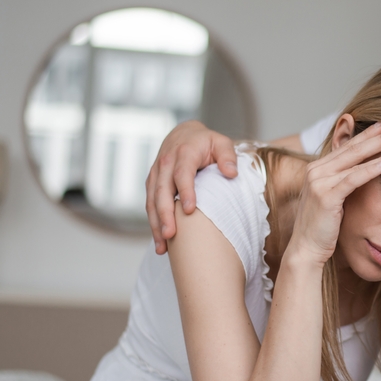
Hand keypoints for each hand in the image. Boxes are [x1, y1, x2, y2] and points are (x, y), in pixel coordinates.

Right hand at [146, 121, 236, 254]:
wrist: (183, 134)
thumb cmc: (205, 142)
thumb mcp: (221, 142)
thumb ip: (228, 156)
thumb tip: (231, 173)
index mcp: (184, 153)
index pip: (182, 173)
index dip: (185, 191)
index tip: (189, 210)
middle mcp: (166, 163)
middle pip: (162, 190)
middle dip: (165, 214)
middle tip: (170, 235)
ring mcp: (156, 174)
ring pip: (152, 200)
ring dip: (156, 223)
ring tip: (162, 246)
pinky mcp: (152, 183)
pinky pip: (150, 204)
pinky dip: (153, 223)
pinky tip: (160, 242)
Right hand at [288, 123, 380, 264]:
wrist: (306, 249)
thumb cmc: (323, 228)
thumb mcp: (333, 199)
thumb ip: (342, 183)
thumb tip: (362, 174)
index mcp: (316, 169)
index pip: (346, 147)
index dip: (367, 136)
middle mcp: (315, 170)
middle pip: (353, 148)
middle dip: (378, 137)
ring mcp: (318, 181)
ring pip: (356, 158)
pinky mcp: (326, 195)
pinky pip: (355, 177)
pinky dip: (375, 168)